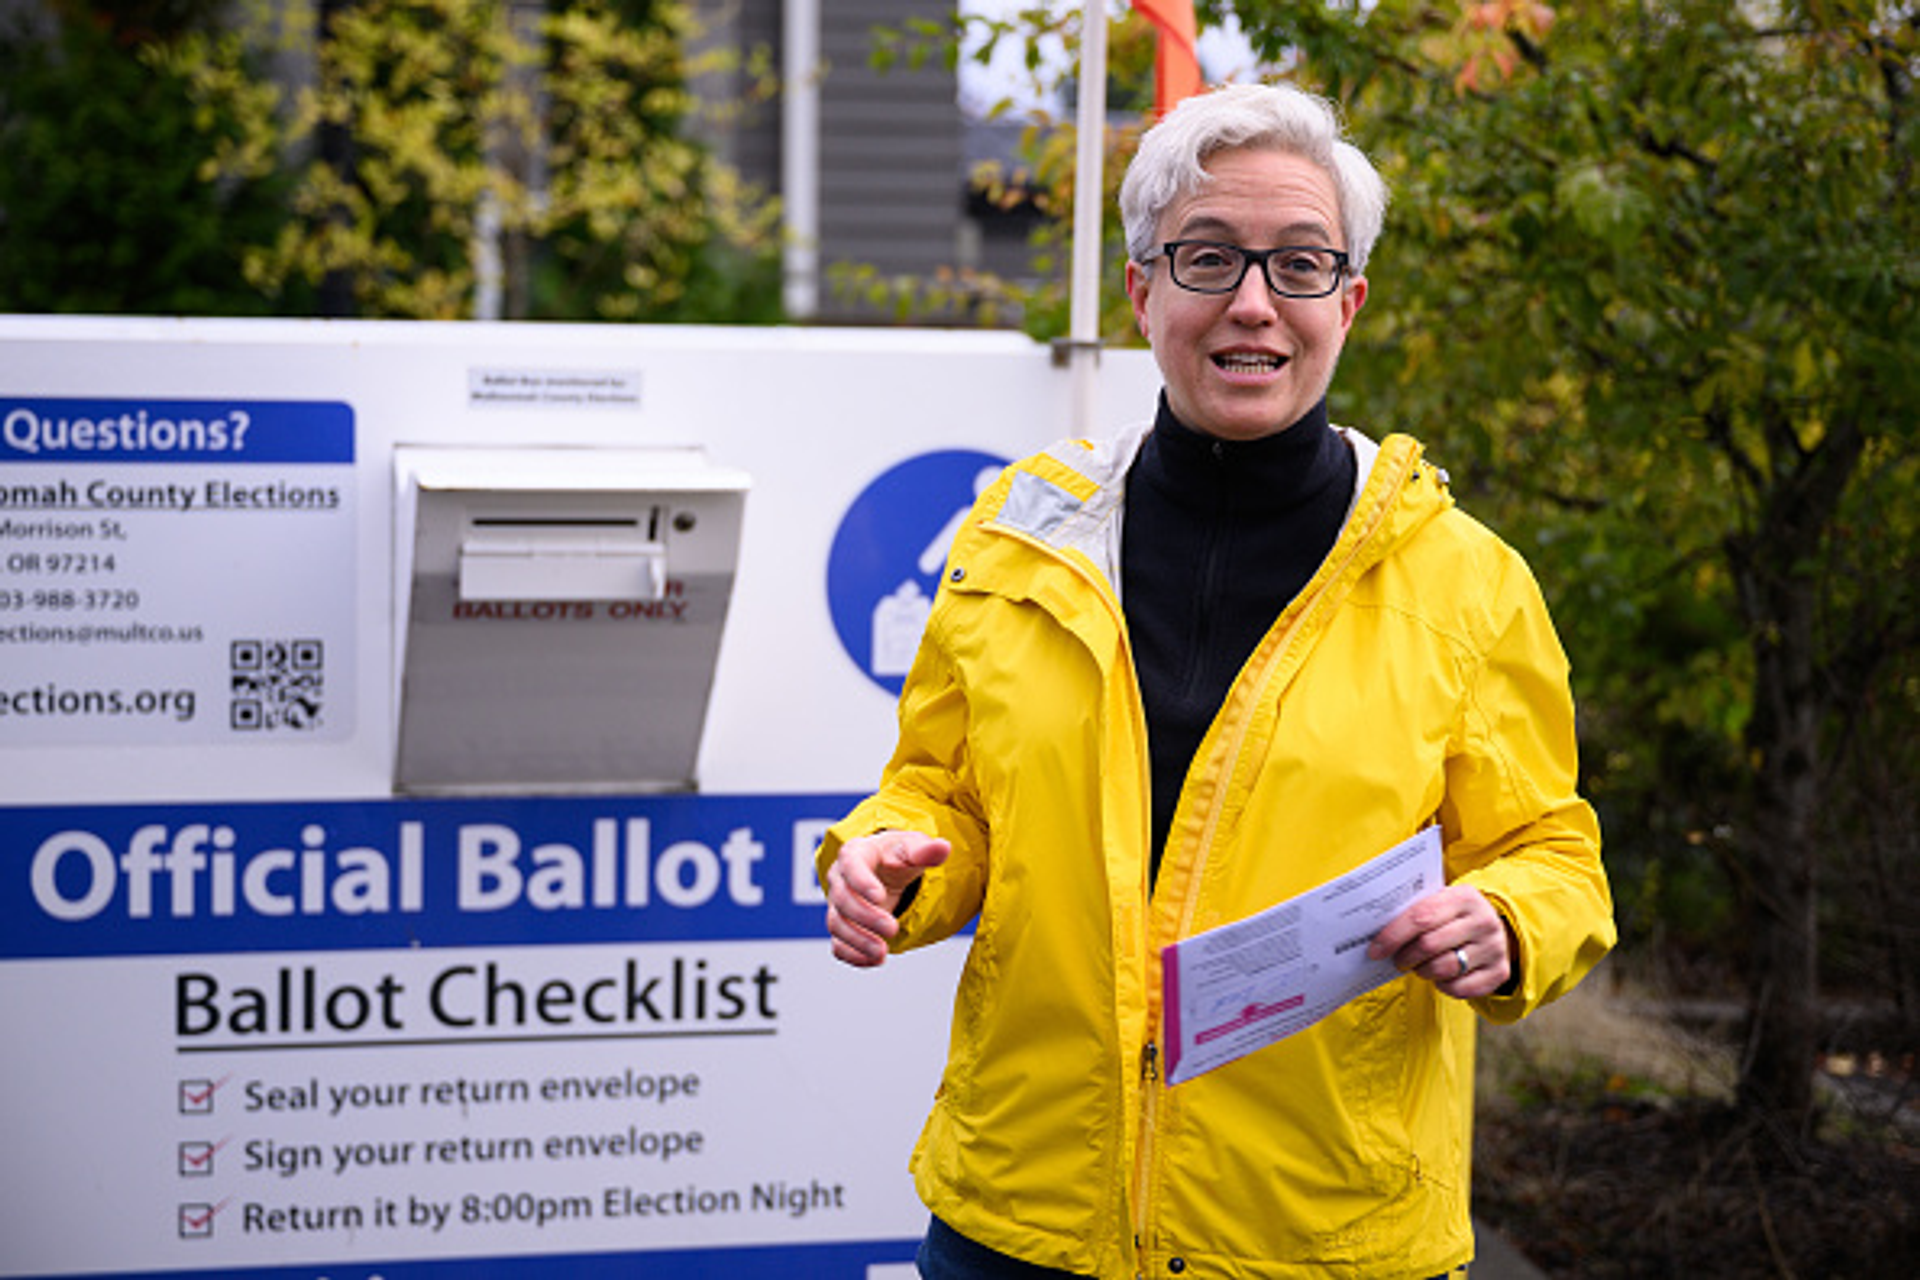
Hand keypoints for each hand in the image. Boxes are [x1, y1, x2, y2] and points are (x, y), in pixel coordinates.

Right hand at [824, 830, 949, 967]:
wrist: (887, 868)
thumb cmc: (897, 855)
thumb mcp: (912, 847)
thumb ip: (925, 850)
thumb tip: (943, 847)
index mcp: (856, 853)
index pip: (851, 864)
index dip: (861, 881)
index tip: (880, 895)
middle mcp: (841, 878)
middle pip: (843, 899)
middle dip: (866, 917)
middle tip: (892, 928)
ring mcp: (838, 904)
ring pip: (837, 924)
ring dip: (858, 941)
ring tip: (882, 952)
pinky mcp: (842, 925)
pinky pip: (838, 944)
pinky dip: (853, 955)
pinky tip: (874, 960)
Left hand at [1367, 884, 1512, 998]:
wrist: (1493, 927)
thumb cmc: (1453, 916)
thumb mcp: (1439, 903)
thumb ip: (1414, 913)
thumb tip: (1374, 935)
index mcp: (1464, 897)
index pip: (1421, 917)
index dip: (1393, 936)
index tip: (1375, 950)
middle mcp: (1484, 921)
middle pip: (1429, 945)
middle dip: (1405, 956)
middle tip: (1398, 960)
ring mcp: (1494, 947)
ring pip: (1443, 968)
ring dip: (1423, 971)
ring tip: (1419, 966)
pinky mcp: (1499, 972)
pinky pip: (1459, 988)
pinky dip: (1443, 986)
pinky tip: (1440, 977)